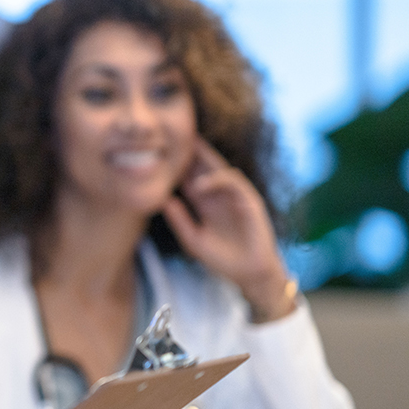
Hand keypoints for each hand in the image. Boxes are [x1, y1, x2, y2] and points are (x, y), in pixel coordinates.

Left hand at [161, 138, 295, 322]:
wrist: (249, 275)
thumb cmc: (222, 259)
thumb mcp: (194, 240)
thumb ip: (179, 221)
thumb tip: (162, 201)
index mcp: (205, 202)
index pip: (189, 177)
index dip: (176, 164)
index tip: (158, 151)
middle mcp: (219, 195)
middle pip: (203, 166)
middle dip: (191, 151)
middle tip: (172, 133)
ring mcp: (235, 196)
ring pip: (219, 168)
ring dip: (202, 159)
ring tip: (182, 150)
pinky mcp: (250, 201)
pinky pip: (233, 182)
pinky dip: (217, 180)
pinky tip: (200, 185)